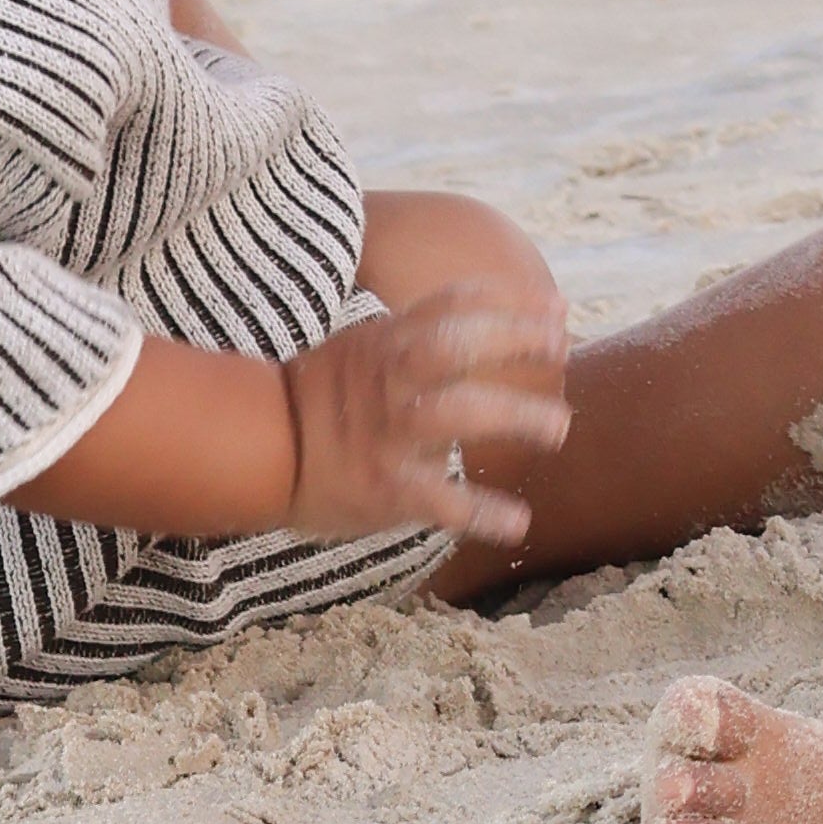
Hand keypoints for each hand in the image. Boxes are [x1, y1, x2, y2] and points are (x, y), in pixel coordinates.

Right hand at [280, 282, 569, 554]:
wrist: (259, 448)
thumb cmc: (322, 395)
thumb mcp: (364, 342)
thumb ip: (416, 328)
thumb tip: (479, 314)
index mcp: (388, 339)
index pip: (453, 304)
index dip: (509, 302)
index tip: (558, 309)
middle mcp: (389, 378)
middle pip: (455, 343)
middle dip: (514, 338)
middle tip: (563, 344)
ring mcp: (387, 432)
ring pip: (455, 412)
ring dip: (513, 415)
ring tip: (560, 427)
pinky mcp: (383, 486)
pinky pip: (438, 499)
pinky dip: (481, 511)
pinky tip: (518, 522)